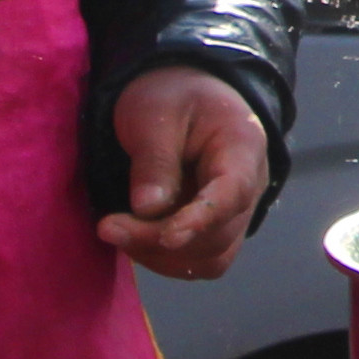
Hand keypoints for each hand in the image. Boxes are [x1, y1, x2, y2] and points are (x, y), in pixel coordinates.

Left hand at [100, 68, 266, 280]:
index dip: (202, 219)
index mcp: (242, 146)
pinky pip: (199, 262)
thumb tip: (148, 210)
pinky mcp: (217, 230)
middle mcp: (251, 186)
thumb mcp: (154, 114)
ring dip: (162, 257)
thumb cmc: (172, 96)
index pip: (233, 192)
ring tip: (118, 231)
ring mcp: (237, 213)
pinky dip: (166, 260)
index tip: (167, 237)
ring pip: (211, 258)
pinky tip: (134, 239)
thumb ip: (154, 160)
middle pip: (218, 234)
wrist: (185, 97)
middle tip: (108, 226)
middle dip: (160, 239)